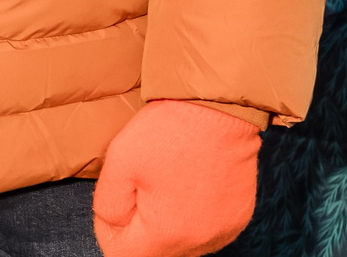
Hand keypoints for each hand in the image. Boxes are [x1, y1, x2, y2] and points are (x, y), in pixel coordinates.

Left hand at [93, 100, 260, 256]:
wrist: (219, 106)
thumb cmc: (170, 130)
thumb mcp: (119, 161)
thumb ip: (108, 204)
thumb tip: (113, 223)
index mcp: (167, 233)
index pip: (124, 255)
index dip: (109, 231)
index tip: (112, 203)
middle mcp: (200, 241)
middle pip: (156, 251)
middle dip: (138, 226)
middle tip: (135, 187)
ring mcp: (223, 231)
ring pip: (181, 242)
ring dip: (166, 223)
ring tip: (162, 183)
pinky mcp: (238, 216)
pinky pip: (206, 230)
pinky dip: (191, 215)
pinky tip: (186, 186)